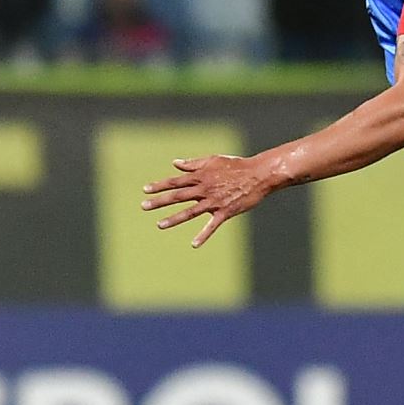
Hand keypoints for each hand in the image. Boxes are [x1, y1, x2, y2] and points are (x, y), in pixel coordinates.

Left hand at [141, 154, 276, 247]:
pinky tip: (194, 244)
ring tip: (159, 225)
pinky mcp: (225, 211)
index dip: (160, 185)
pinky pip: (212, 225)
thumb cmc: (236, 165)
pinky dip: (203, 235)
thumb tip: (175, 163)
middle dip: (159, 201)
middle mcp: (204, 189)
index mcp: (201, 176)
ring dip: (174, 218)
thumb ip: (193, 164)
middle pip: (178, 196)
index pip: (176, 181)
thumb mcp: (213, 160)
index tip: (145, 190)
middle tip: (144, 206)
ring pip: (190, 211)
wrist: (259, 174)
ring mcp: (214, 201)